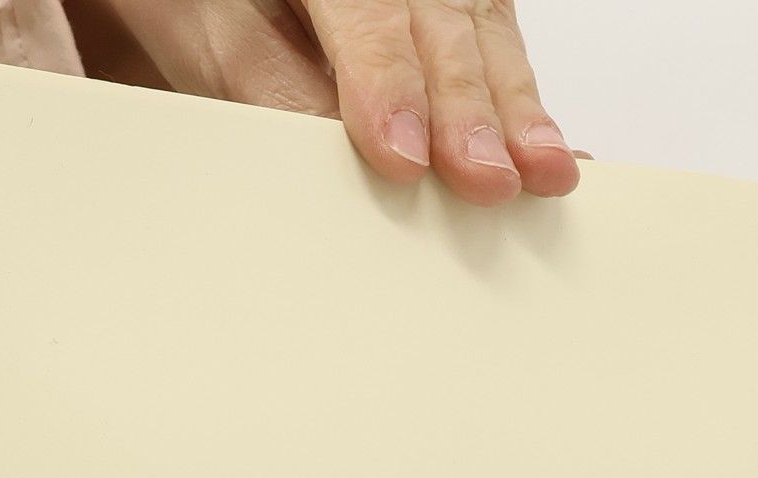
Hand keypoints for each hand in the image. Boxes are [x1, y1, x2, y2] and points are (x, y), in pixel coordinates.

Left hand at [62, 0, 576, 203]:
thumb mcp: (208, 36)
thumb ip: (274, 91)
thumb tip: (338, 162)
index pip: (368, 17)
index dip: (389, 86)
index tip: (403, 156)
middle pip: (444, 23)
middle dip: (470, 109)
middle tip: (489, 179)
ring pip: (485, 29)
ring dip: (516, 109)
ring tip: (543, 172)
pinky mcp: (456, 0)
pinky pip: (497, 40)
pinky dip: (520, 99)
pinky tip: (550, 148)